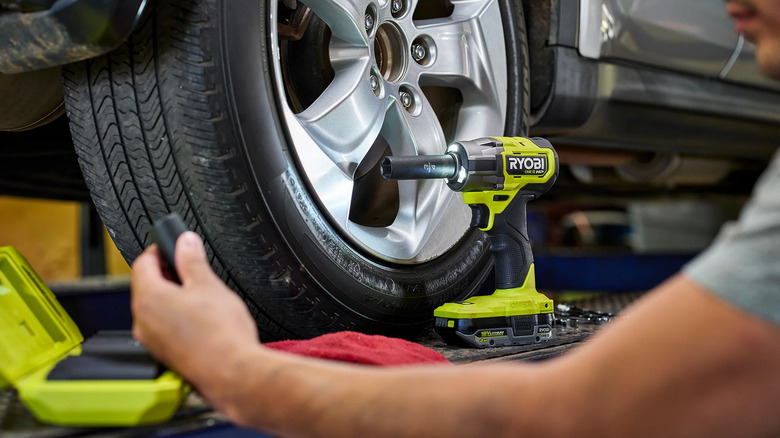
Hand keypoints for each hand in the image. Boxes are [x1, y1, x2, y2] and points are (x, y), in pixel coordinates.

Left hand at [130, 232, 259, 400]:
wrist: (233, 372)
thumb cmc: (220, 334)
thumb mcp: (209, 284)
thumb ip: (192, 259)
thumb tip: (185, 242)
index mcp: (148, 298)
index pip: (143, 263)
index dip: (159, 250)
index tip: (172, 246)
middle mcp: (142, 321)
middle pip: (147, 286)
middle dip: (168, 274)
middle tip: (191, 268)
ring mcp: (152, 341)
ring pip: (156, 308)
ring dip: (173, 297)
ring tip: (201, 294)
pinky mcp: (165, 354)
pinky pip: (164, 328)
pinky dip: (177, 317)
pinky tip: (200, 318)